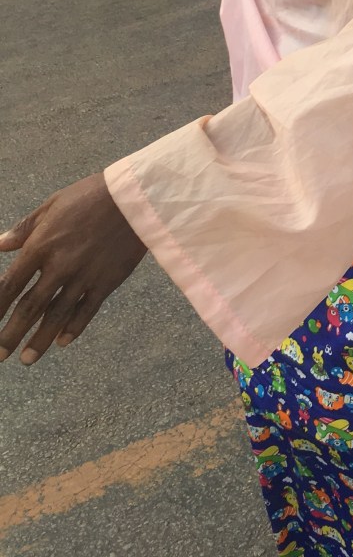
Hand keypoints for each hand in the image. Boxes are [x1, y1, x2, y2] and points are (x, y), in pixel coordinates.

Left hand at [0, 175, 146, 364]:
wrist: (135, 197)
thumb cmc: (91, 196)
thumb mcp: (53, 205)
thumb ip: (25, 228)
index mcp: (42, 246)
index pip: (10, 284)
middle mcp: (60, 266)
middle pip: (31, 307)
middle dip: (12, 334)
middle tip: (0, 355)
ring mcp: (84, 276)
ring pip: (57, 315)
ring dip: (40, 339)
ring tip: (27, 360)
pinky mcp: (107, 281)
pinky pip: (87, 310)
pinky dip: (74, 327)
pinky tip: (63, 341)